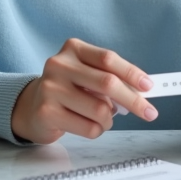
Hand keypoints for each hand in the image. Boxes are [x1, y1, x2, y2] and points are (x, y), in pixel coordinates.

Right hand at [11, 38, 156, 143]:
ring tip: (104, 118)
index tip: (149, 86)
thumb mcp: (86, 74)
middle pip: (107, 83)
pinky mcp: (47, 112)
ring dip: (110, 119)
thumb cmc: (68, 89)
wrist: (31, 106)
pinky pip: (88, 128)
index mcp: (73, 49)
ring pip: (100, 109)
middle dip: (133, 100)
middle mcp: (59, 64)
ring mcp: (50, 88)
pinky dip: (98, 130)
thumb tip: (142, 92)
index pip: (108, 59)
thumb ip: (110, 77)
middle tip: (149, 112)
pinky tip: (89, 125)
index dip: (132, 73)